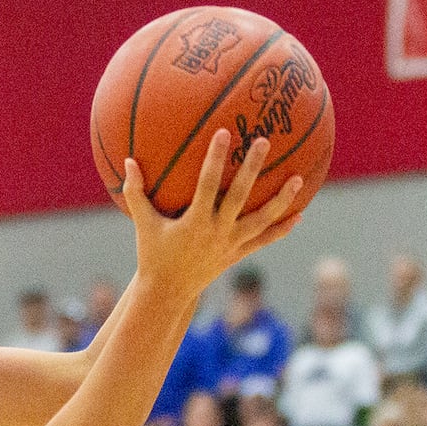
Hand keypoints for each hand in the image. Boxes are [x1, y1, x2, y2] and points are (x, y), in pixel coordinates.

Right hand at [121, 130, 301, 306]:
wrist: (167, 292)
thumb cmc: (152, 254)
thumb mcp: (143, 223)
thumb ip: (135, 192)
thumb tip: (128, 161)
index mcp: (194, 222)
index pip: (207, 184)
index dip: (214, 158)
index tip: (223, 133)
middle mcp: (216, 232)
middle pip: (240, 195)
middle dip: (253, 168)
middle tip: (264, 141)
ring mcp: (231, 244)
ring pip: (261, 219)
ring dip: (282, 200)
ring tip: (299, 179)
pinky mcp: (238, 254)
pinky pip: (264, 240)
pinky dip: (281, 229)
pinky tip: (299, 216)